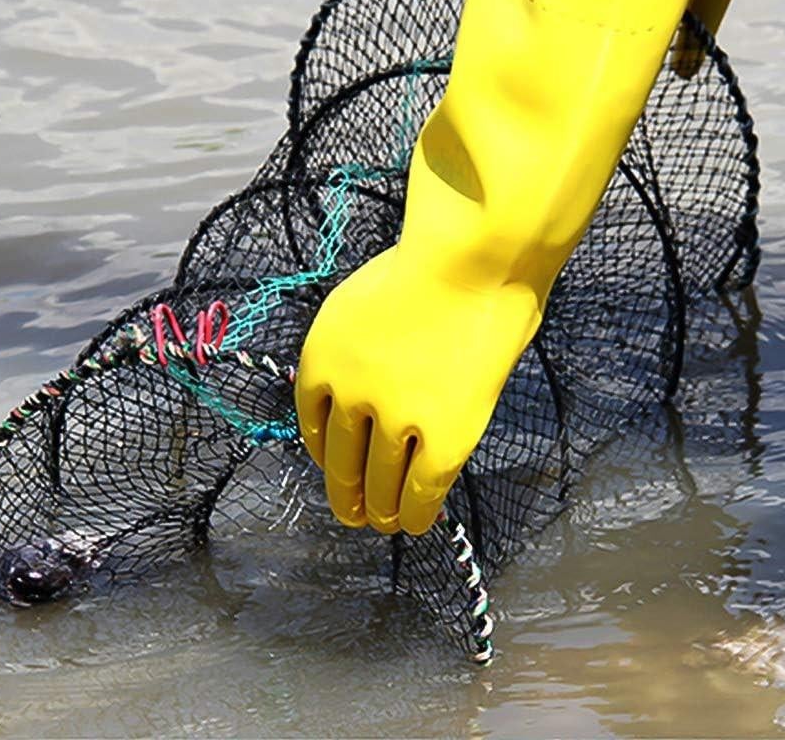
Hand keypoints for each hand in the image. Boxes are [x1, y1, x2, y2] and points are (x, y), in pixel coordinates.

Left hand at [295, 245, 539, 534]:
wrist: (473, 261)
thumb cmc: (428, 268)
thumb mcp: (361, 307)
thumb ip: (357, 353)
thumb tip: (366, 395)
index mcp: (320, 356)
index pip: (311, 421)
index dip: (323, 452)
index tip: (331, 467)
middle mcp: (348, 393)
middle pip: (341, 458)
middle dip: (344, 491)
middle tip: (348, 512)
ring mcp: (394, 419)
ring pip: (379, 481)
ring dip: (378, 509)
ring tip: (382, 522)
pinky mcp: (442, 439)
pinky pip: (422, 490)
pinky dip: (416, 512)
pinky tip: (415, 523)